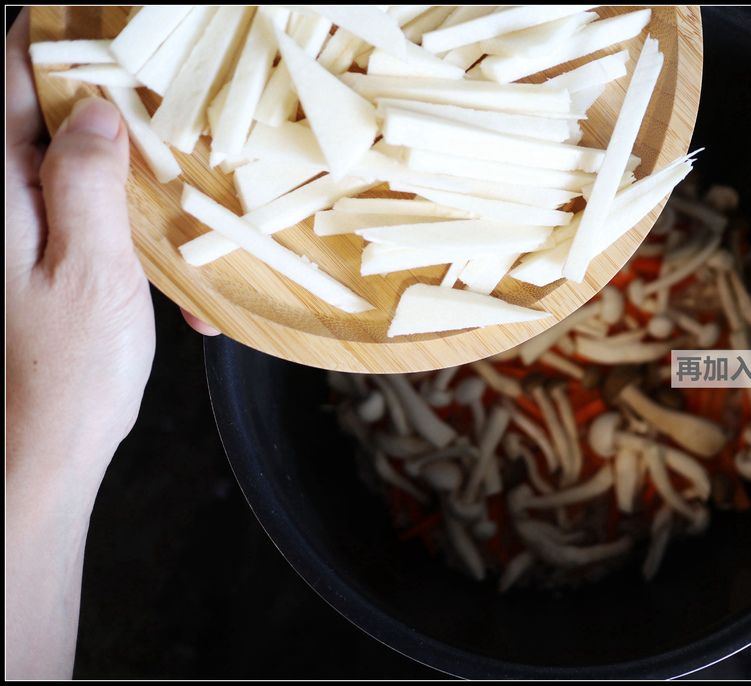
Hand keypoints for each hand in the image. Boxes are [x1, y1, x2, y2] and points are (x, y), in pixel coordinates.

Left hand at [5, 12, 154, 676]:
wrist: (34, 461)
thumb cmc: (62, 377)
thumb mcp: (92, 269)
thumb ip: (89, 181)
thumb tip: (98, 112)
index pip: (15, 76)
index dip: (67, 46)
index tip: (127, 43)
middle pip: (53, 120)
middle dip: (124, 128)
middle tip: (182, 142)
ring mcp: (17, 236)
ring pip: (79, 174)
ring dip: (139, 194)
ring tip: (186, 238)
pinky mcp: (37, 267)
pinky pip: (85, 223)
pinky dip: (132, 240)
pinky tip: (171, 288)